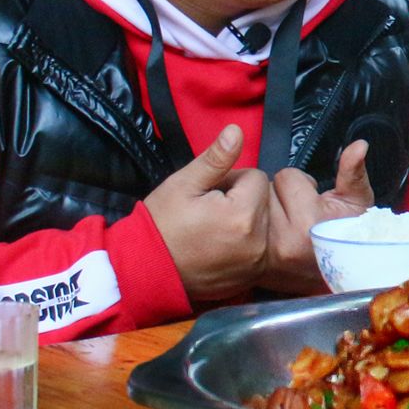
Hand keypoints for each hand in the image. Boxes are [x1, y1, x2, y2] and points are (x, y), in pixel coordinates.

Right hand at [142, 124, 267, 301]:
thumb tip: (237, 131)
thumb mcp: (184, 184)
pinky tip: (220, 245)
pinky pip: (260, 248)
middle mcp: (258, 242)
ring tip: (214, 227)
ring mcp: (256, 264)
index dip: (231, 179)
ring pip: (264, 224)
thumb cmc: (161, 224)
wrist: (144, 270)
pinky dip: (246, 244)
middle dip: (242, 199)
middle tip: (209, 209)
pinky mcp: (251, 277)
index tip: (208, 192)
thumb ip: (216, 158)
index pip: (256, 178)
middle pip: (264, 201)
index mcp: (243, 215)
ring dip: (246, 221)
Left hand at [263, 140, 374, 293]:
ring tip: (286, 227)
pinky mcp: (256, 267)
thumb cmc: (349, 236)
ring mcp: (268, 256)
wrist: (342, 277)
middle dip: (281, 198)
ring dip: (266, 212)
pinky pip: (245, 228)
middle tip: (298, 214)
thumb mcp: (358, 202)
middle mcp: (286, 241)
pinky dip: (255, 230)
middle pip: (266, 191)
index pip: (287, 177)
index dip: (302, 186)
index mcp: (310, 221)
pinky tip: (271, 239)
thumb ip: (354, 172)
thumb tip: (360, 145)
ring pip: (253, 207)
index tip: (313, 203)